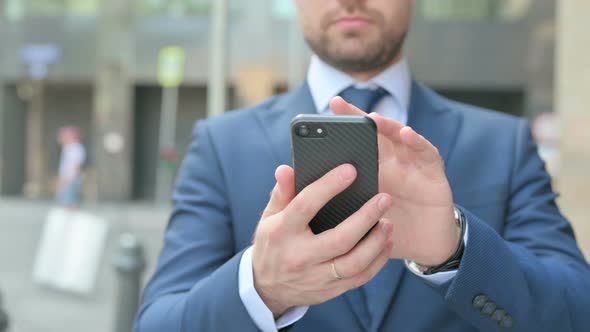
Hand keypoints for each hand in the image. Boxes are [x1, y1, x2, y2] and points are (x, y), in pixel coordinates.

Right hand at [252, 164, 393, 316]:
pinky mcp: (329, 290)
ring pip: (354, 263)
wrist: (266, 287)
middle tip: (384, 199)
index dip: (328, 186)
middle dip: (366, 217)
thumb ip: (282, 192)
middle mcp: (300, 256)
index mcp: (282, 232)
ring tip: (388, 223)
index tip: (350, 171)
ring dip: (376, 242)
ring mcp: (315, 277)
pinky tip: (385, 243)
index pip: (306, 205)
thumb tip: (286, 169)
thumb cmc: (272, 242)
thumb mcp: (270, 216)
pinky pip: (360, 278)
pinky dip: (377, 261)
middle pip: (340, 238)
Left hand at [331, 97, 460, 266]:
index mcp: (372, 174)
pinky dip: (418, 142)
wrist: (426, 250)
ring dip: (386, 126)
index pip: (353, 148)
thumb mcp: (363, 221)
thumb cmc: (392, 232)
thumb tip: (312, 204)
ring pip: (399, 139)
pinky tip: (407, 133)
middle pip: (373, 136)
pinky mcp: (434, 175)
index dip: (337, 135)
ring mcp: (413, 167)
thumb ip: (343, 208)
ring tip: (371, 118)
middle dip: (356, 118)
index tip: (314, 122)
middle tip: (337, 104)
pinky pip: (427, 153)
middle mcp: (392, 164)